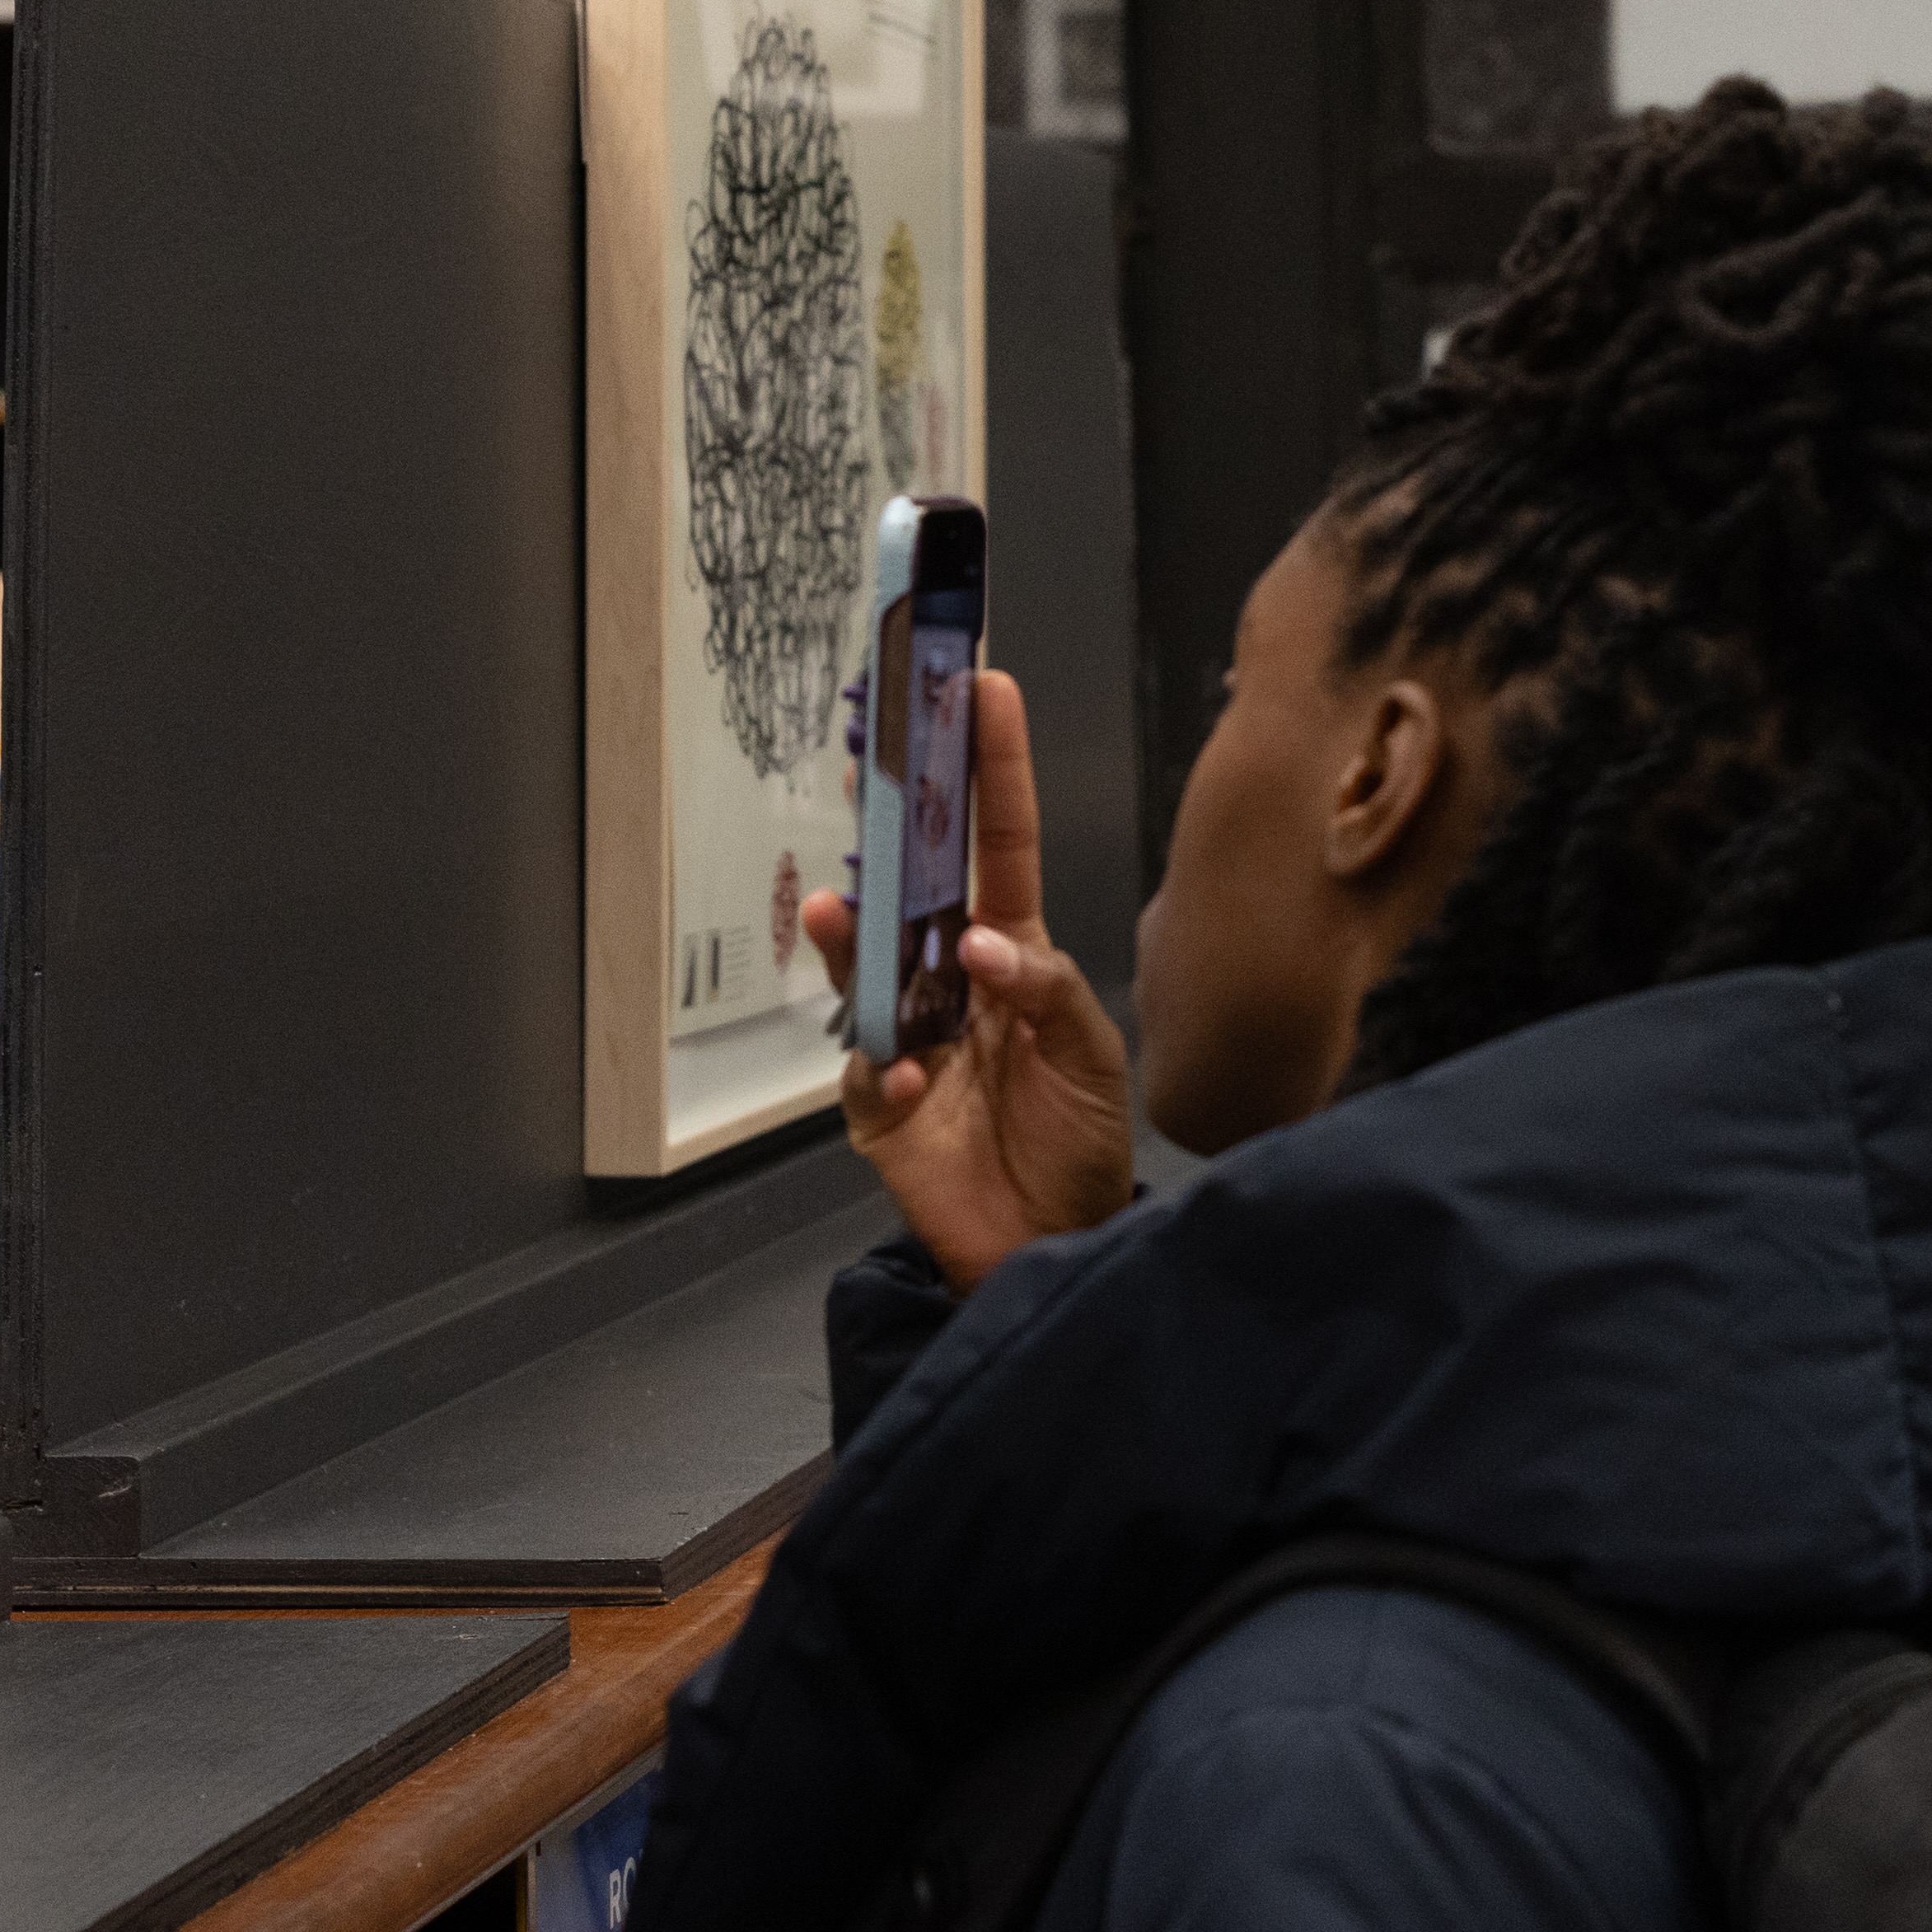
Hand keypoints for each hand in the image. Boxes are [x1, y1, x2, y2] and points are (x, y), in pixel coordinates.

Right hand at [796, 665, 1135, 1290]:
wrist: (1057, 1240)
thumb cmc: (1081, 1139)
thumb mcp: (1090, 1051)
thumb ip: (1044, 990)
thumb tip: (979, 948)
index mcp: (1013, 951)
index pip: (998, 843)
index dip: (990, 769)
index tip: (982, 690)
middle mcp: (950, 980)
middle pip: (913, 885)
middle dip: (893, 821)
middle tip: (874, 757)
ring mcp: (909, 1037)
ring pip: (863, 967)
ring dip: (850, 935)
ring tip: (842, 907)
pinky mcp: (880, 1106)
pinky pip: (864, 1070)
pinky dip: (881, 1066)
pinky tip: (907, 1074)